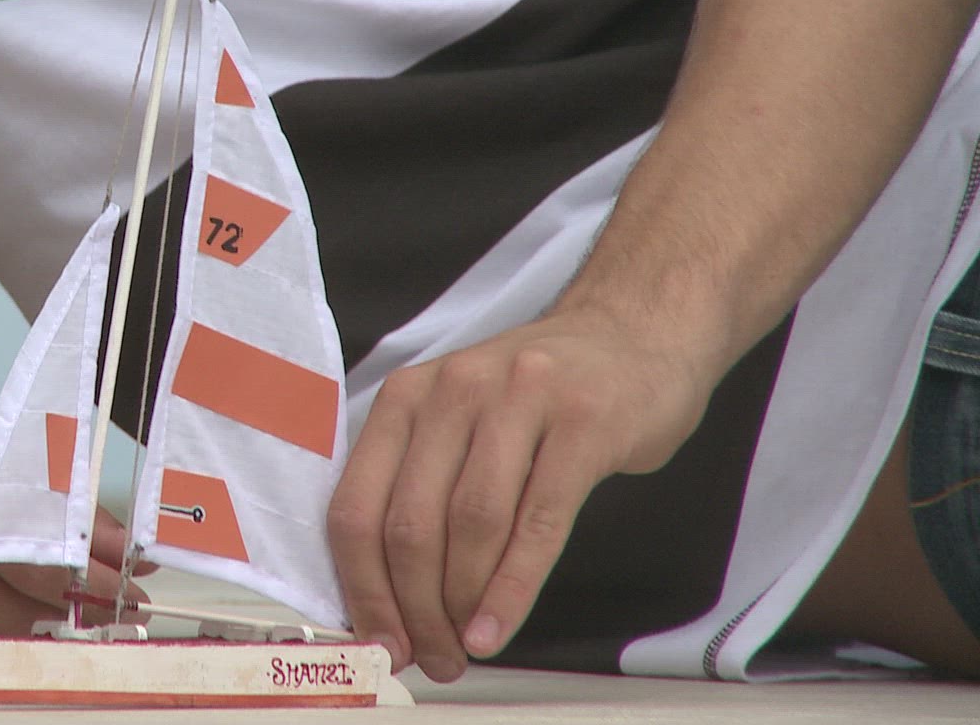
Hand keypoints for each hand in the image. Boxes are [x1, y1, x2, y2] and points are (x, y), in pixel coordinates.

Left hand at [326, 306, 717, 680]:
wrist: (634, 334)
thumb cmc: (540, 396)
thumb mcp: (459, 421)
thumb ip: (419, 489)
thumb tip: (387, 597)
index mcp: (405, 399)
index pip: (356, 507)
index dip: (362, 588)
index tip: (377, 640)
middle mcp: (451, 392)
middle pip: (409, 525)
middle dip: (414, 609)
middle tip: (432, 657)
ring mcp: (517, 401)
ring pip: (469, 526)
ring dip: (461, 605)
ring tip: (465, 648)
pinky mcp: (582, 423)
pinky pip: (537, 522)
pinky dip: (512, 588)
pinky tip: (498, 627)